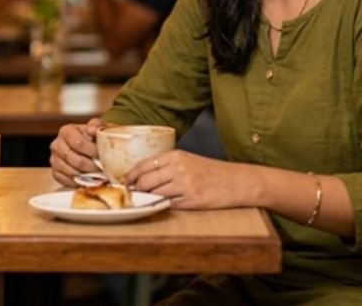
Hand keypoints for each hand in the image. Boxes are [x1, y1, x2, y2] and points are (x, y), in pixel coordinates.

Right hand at [49, 118, 104, 186]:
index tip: (104, 156)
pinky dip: (80, 182)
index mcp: (66, 131)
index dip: (93, 151)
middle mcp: (56, 145)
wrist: (88, 147)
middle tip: (104, 169)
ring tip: (100, 175)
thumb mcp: (98, 128)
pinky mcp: (55, 173)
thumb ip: (97, 126)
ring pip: (72, 172)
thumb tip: (92, 129)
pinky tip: (90, 179)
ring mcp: (54, 160)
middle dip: (93, 166)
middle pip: (76, 160)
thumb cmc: (94, 137)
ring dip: (88, 176)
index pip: (79, 143)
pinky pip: (67, 181)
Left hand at [125, 150, 256, 209]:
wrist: (237, 181)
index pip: (143, 165)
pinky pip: (169, 204)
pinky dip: (163, 205)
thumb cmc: (212, 171)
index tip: (125, 182)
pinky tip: (164, 204)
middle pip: (145, 181)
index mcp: (176, 156)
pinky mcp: (192, 200)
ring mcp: (185, 185)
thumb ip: (167, 165)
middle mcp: (178, 168)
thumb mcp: (188, 160)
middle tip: (134, 194)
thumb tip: (142, 175)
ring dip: (149, 198)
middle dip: (137, 190)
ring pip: (154, 194)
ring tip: (149, 199)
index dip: (130, 176)